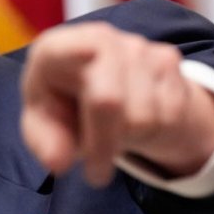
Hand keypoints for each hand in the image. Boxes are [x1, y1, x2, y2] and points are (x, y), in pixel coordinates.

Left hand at [20, 22, 213, 186]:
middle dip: (103, 145)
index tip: (87, 66)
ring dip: (128, 140)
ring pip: (142, 116)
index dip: (76, 55)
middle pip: (108, 100)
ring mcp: (136, 46)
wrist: (104, 86)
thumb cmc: (64, 107)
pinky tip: (133, 123)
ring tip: (111, 134)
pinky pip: (169, 115)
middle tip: (95, 174)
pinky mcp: (167, 59)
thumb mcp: (44, 126)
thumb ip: (46, 144)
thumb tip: (58, 163)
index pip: (65, 50)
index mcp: (55, 49)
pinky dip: (152, 132)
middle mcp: (98, 39)